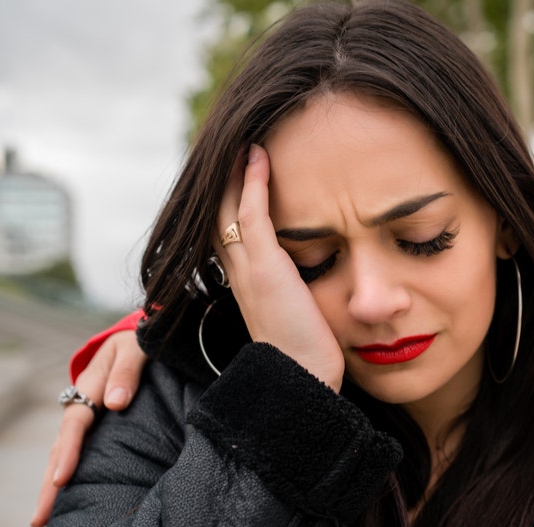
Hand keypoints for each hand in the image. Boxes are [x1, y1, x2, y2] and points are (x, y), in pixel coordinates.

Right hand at [31, 329, 146, 526]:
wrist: (138, 338)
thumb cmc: (139, 343)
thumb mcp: (136, 348)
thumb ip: (127, 372)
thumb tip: (115, 404)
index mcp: (90, 386)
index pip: (76, 423)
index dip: (68, 452)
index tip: (61, 480)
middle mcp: (83, 404)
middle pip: (60, 446)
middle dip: (49, 483)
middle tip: (39, 518)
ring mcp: (87, 416)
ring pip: (63, 452)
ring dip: (53, 485)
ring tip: (43, 518)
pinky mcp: (96, 426)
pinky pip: (80, 451)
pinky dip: (70, 473)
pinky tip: (67, 499)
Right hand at [215, 145, 343, 389]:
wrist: (302, 381)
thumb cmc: (308, 357)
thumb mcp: (300, 316)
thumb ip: (300, 294)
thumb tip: (317, 283)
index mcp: (246, 283)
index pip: (228, 231)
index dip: (228, 200)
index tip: (238, 172)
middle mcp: (238, 272)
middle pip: (217, 213)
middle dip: (222, 179)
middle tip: (232, 145)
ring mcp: (247, 268)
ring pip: (228, 207)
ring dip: (234, 171)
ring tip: (244, 139)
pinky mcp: (264, 266)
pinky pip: (251, 213)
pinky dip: (253, 182)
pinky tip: (258, 155)